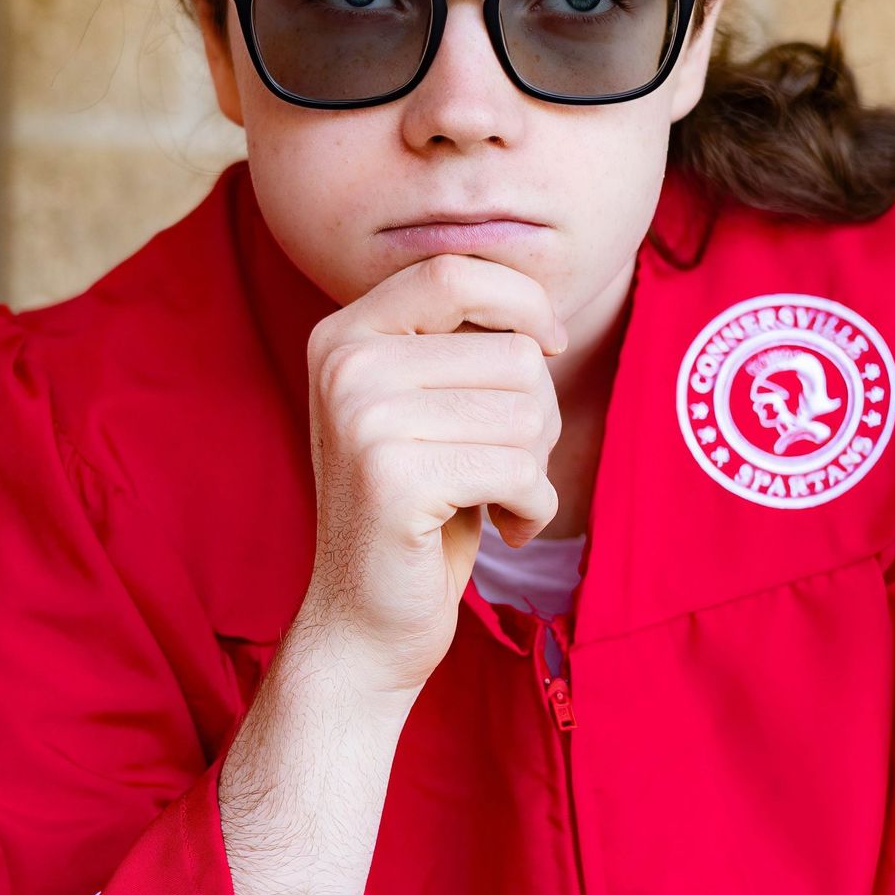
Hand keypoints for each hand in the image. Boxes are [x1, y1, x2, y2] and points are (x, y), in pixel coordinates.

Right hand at [297, 250, 566, 697]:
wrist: (365, 622)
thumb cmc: (419, 510)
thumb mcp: (427, 408)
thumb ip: (461, 346)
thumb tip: (543, 313)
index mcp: (344, 335)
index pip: (453, 272)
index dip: (522, 300)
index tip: (551, 344)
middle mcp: (344, 365)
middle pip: (512, 353)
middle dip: (539, 416)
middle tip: (508, 466)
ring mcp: (362, 418)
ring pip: (526, 411)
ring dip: (537, 466)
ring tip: (497, 497)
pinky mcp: (394, 477)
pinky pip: (520, 469)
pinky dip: (534, 506)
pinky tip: (505, 527)